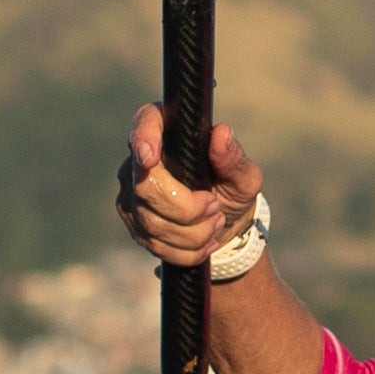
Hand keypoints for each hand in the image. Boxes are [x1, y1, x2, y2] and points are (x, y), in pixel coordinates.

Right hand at [118, 106, 262, 270]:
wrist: (224, 222)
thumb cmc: (232, 187)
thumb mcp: (244, 174)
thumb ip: (233, 157)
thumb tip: (222, 132)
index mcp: (167, 130)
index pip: (145, 123)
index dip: (143, 139)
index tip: (151, 158)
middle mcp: (139, 158)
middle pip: (146, 186)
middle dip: (187, 208)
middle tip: (215, 207)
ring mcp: (130, 192)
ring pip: (152, 222)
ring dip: (193, 232)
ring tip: (216, 223)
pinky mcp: (133, 221)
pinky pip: (154, 244)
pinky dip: (186, 250)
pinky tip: (205, 243)